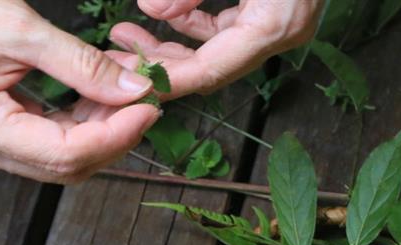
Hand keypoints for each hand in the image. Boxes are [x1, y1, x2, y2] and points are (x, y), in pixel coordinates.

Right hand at [0, 0, 159, 182]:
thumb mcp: (13, 27)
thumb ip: (78, 62)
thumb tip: (135, 88)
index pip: (68, 154)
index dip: (117, 134)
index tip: (148, 106)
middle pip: (70, 164)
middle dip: (115, 134)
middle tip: (145, 99)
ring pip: (62, 157)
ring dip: (101, 129)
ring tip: (125, 92)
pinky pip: (47, 141)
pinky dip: (80, 122)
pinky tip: (99, 95)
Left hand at [110, 1, 324, 97]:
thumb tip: (152, 8)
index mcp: (275, 25)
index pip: (212, 69)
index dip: (168, 78)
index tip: (129, 80)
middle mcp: (283, 32)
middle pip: (215, 66)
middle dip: (164, 63)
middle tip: (117, 55)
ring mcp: (283, 22)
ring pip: (220, 49)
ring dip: (174, 43)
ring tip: (128, 33)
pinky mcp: (277, 10)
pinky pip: (232, 28)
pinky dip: (197, 24)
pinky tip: (167, 13)